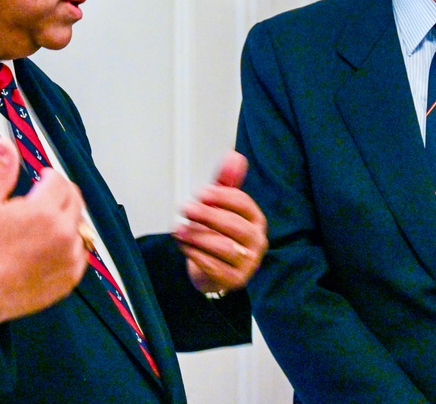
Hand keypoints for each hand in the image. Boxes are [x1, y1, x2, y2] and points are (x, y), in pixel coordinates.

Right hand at [0, 136, 89, 324]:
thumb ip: (0, 171)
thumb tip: (4, 141)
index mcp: (44, 210)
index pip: (60, 179)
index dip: (47, 177)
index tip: (37, 183)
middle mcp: (64, 232)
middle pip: (75, 199)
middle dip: (60, 195)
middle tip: (40, 203)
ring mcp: (70, 256)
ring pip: (80, 225)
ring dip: (66, 221)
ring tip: (42, 228)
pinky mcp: (71, 276)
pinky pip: (82, 252)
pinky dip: (71, 246)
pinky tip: (50, 248)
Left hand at [173, 151, 267, 295]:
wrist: (215, 270)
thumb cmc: (219, 233)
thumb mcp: (221, 205)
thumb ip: (226, 182)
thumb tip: (233, 155)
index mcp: (256, 220)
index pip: (243, 204)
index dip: (222, 196)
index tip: (201, 192)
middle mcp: (257, 241)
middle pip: (235, 226)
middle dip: (209, 215)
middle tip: (186, 208)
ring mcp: (248, 263)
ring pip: (224, 247)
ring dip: (198, 236)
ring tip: (179, 230)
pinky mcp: (234, 280)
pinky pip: (214, 266)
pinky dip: (196, 254)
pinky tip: (183, 245)